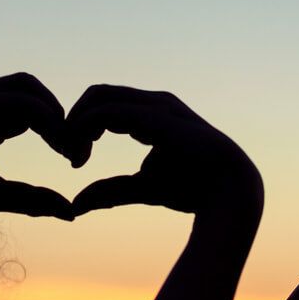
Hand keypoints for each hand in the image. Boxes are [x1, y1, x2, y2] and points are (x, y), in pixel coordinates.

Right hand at [0, 72, 75, 219]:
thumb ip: (32, 200)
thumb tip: (70, 212)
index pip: (33, 106)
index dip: (59, 127)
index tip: (75, 159)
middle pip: (33, 88)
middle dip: (62, 113)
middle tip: (76, 150)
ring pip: (26, 84)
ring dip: (54, 110)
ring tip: (66, 145)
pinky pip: (15, 100)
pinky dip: (43, 115)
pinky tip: (54, 141)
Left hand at [63, 85, 262, 220]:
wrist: (228, 193)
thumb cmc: (192, 189)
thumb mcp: (140, 188)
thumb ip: (110, 191)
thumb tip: (76, 204)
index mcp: (151, 114)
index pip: (103, 104)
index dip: (81, 129)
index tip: (75, 163)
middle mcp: (153, 102)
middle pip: (96, 94)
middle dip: (73, 122)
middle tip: (70, 157)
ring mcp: (156, 105)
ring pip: (98, 96)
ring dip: (76, 125)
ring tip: (75, 158)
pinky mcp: (154, 115)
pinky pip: (106, 111)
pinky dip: (83, 129)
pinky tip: (82, 155)